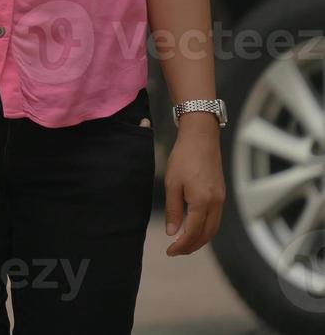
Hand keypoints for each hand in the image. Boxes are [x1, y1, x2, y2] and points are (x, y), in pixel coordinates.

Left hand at [164, 115, 225, 255]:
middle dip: (191, 246)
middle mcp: (216, 204)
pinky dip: (206, 229)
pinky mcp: (221, 194)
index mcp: (202, 202)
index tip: (169, 251)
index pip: (192, 232)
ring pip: (213, 228)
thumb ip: (174, 210)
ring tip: (184, 244)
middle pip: (206, 235)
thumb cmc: (184, 158)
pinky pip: (216, 219)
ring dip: (200, 240)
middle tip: (175, 252)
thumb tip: (173, 233)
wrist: (201, 139)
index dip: (181, 245)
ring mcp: (220, 200)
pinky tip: (195, 228)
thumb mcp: (172, 184)